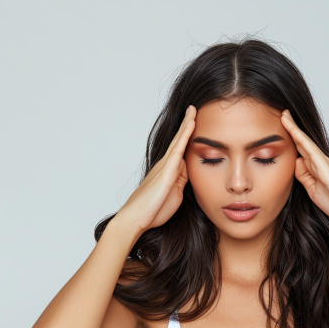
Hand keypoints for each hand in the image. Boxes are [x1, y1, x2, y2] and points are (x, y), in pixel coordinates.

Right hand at [117, 106, 195, 232]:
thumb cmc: (152, 211)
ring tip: (193, 110)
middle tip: (193, 109)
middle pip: (178, 141)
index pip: (180, 150)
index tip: (194, 124)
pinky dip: (185, 135)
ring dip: (186, 125)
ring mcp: (165, 166)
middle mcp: (165, 165)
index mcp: (168, 171)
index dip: (187, 137)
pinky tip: (191, 123)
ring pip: (178, 141)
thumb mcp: (175, 195)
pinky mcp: (166, 171)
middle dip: (186, 124)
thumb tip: (187, 170)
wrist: (135, 218)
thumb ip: (182, 181)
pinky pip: (178, 149)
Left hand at [281, 109, 328, 228]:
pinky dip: (300, 138)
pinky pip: (309, 150)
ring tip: (284, 115)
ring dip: (294, 129)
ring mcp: (324, 164)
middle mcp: (322, 163)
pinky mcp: (325, 168)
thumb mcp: (314, 191)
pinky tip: (292, 129)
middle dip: (292, 129)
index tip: (283, 130)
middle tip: (283, 114)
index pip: (303, 152)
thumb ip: (305, 177)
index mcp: (319, 170)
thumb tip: (297, 161)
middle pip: (303, 143)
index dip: (293, 141)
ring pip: (305, 143)